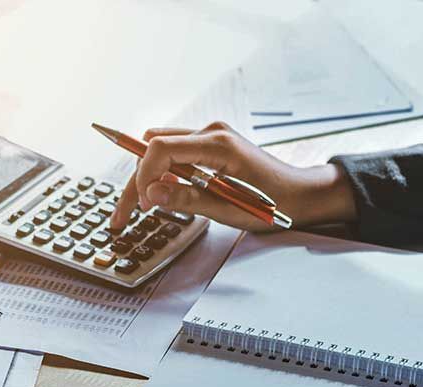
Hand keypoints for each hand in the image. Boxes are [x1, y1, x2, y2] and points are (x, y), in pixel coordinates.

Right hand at [111, 122, 356, 231]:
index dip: (143, 175)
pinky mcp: (209, 146)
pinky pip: (174, 154)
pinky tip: (162, 196)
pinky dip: (161, 174)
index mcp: (218, 144)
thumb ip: (187, 198)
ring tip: (140, 208)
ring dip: (146, 177)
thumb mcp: (228, 208)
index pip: (161, 148)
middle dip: (136, 181)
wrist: (300, 195)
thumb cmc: (273, 204)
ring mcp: (210, 136)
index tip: (142, 204)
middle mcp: (211, 133)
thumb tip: (150, 193)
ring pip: (159, 149)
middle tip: (123, 216)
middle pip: (154, 148)